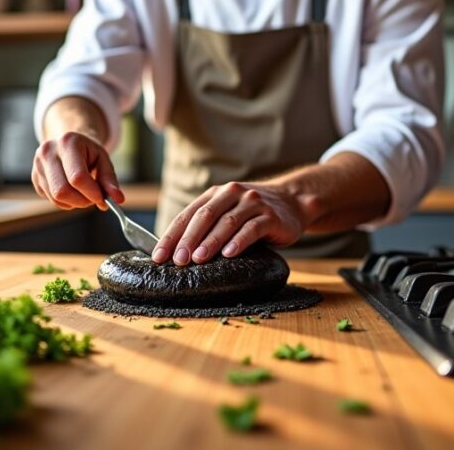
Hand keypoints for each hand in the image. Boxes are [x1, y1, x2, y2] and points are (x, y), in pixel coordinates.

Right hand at [32, 131, 123, 209]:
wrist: (69, 143)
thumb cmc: (88, 151)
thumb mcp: (103, 159)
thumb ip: (109, 179)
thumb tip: (117, 199)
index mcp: (68, 142)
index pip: (77, 177)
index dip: (91, 193)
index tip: (102, 199)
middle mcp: (48, 152)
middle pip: (62, 191)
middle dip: (82, 201)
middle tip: (94, 199)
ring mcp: (38, 165)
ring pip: (56, 198)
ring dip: (75, 203)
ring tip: (84, 192)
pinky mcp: (35, 177)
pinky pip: (51, 200)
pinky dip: (66, 202)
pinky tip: (73, 190)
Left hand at [151, 182, 305, 264]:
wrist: (293, 201)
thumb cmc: (253, 214)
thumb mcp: (228, 214)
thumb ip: (208, 227)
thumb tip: (176, 255)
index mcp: (216, 194)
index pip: (188, 214)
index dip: (172, 235)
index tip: (159, 256)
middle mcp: (232, 193)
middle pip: (205, 216)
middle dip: (188, 239)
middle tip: (177, 260)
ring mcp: (253, 203)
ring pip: (227, 222)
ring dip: (211, 241)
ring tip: (198, 259)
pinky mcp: (271, 216)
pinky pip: (252, 228)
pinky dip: (239, 241)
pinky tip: (229, 254)